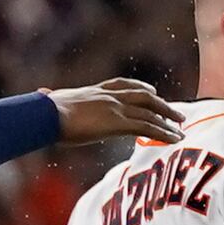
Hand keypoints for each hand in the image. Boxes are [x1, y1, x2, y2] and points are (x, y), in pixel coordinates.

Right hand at [44, 79, 182, 144]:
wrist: (44, 116)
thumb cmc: (42, 112)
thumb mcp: (50, 101)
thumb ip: (51, 97)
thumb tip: (41, 93)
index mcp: (93, 90)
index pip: (122, 84)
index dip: (140, 88)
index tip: (153, 92)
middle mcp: (108, 96)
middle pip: (143, 96)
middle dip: (163, 105)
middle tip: (178, 114)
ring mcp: (114, 108)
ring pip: (149, 113)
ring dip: (168, 122)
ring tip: (182, 130)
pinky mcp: (117, 123)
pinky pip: (147, 128)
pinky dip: (163, 133)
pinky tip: (174, 139)